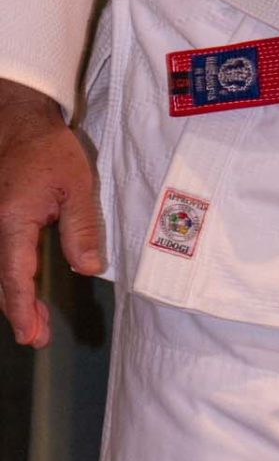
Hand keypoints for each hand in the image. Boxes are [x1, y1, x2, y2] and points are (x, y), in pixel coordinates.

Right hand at [0, 75, 104, 347]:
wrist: (21, 123)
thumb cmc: (50, 151)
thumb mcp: (76, 186)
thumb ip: (82, 229)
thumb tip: (88, 269)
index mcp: (13, 221)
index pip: (16, 276)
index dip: (23, 309)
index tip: (31, 335)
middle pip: (3, 280)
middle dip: (20, 312)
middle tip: (38, 338)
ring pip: (0, 271)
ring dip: (16, 298)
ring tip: (36, 322)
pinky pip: (1, 257)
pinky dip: (11, 278)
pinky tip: (25, 290)